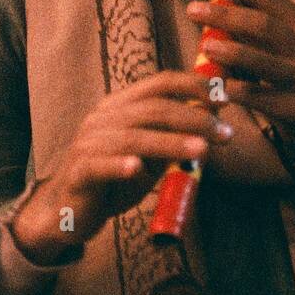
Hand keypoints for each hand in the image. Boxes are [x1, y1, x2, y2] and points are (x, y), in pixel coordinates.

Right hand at [9, 70, 232, 264]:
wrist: (69, 210)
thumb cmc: (114, 179)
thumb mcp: (148, 155)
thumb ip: (172, 138)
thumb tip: (212, 125)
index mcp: (120, 106)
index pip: (159, 84)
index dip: (193, 86)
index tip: (224, 98)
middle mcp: (103, 118)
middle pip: (152, 109)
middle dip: (193, 118)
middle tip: (225, 133)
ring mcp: (88, 144)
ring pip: (133, 138)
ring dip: (171, 143)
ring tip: (202, 150)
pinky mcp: (79, 173)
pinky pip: (99, 166)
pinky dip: (119, 166)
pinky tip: (137, 170)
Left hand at [186, 0, 294, 202]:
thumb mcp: (287, 53)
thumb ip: (257, 34)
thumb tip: (215, 8)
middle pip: (264, 25)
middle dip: (226, 15)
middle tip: (193, 9)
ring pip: (263, 61)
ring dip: (231, 51)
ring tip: (205, 44)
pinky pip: (259, 97)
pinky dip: (234, 90)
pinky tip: (213, 86)